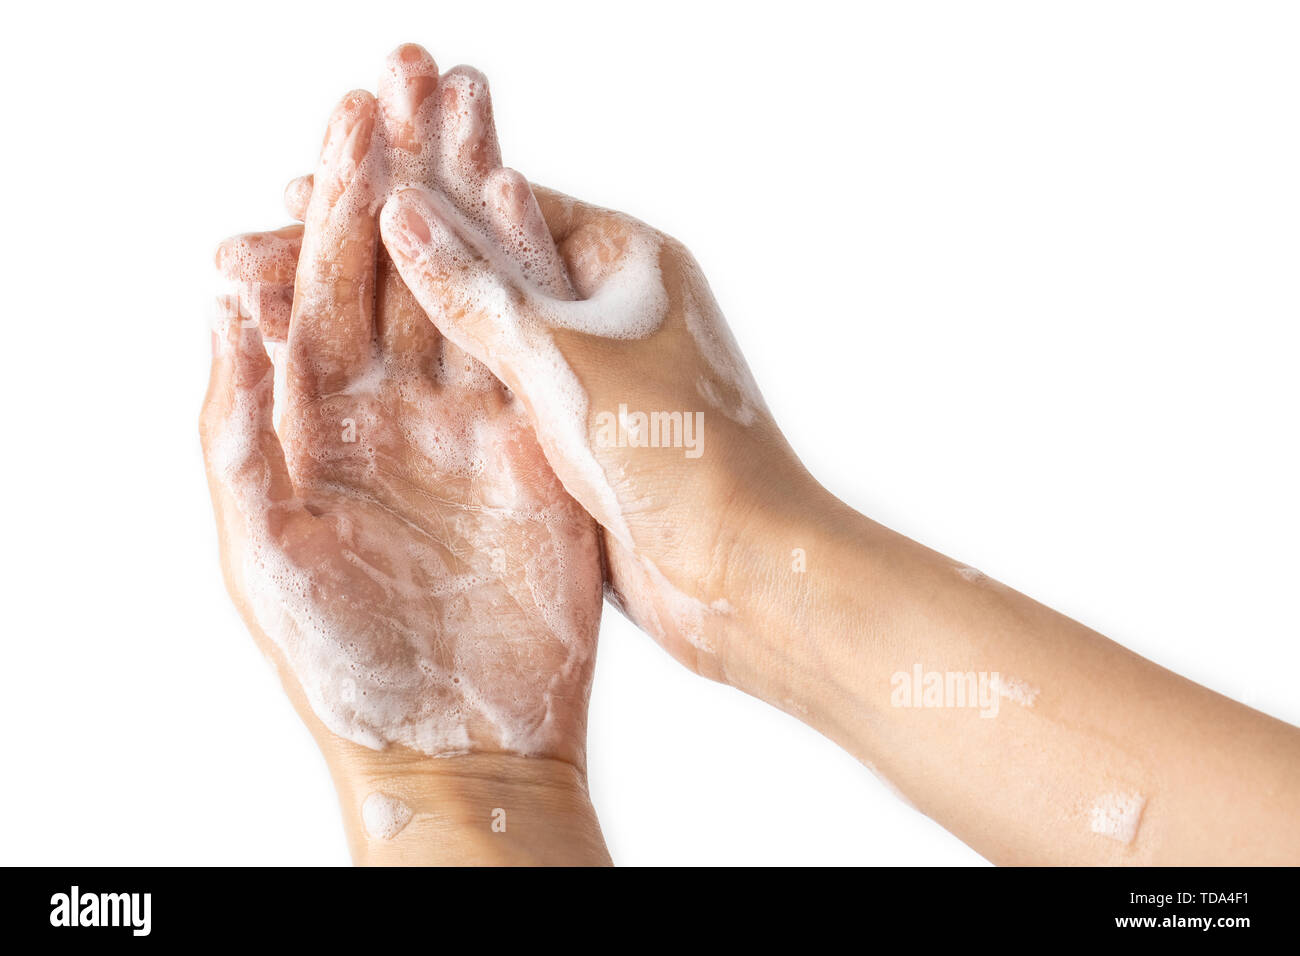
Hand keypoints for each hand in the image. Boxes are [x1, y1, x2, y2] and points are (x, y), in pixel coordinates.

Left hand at [201, 85, 601, 770]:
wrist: (457, 735)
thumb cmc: (343, 658)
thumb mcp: (263, 544)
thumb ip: (239, 427)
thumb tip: (225, 310)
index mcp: (318, 421)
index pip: (326, 285)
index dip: (338, 201)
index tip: (352, 119)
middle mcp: (395, 408)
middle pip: (401, 266)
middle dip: (406, 170)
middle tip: (418, 75)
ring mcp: (472, 422)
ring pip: (470, 290)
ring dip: (472, 200)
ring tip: (478, 111)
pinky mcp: (537, 449)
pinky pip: (532, 352)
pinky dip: (531, 280)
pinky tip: (532, 210)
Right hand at [262, 46, 814, 682]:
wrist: (744, 578)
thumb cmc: (682, 457)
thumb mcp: (565, 361)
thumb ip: (477, 291)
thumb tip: (398, 208)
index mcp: (626, 260)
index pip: (499, 199)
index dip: (407, 188)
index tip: (323, 173)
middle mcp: (608, 307)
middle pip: (481, 262)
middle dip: (388, 252)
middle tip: (285, 231)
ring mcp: (591, 372)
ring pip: (477, 332)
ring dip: (399, 319)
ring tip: (298, 303)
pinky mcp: (576, 435)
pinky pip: (489, 392)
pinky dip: (431, 382)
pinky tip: (360, 379)